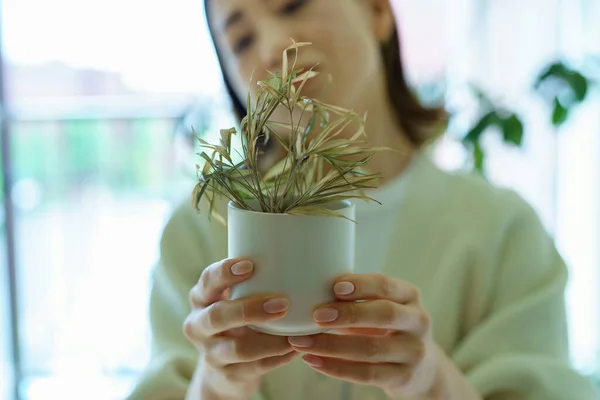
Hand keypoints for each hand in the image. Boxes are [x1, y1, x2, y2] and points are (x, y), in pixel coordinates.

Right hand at [183, 258, 298, 399]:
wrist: (224, 366)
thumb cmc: (239, 317)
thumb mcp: (236, 296)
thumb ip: (255, 279)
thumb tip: (300, 254)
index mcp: (201, 297)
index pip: (207, 281)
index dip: (225, 272)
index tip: (250, 264)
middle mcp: (198, 324)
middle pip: (217, 316)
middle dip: (249, 309)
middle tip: (282, 304)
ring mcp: (210, 353)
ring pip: (238, 349)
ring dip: (269, 341)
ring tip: (295, 335)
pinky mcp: (226, 376)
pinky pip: (254, 368)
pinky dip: (277, 358)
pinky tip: (295, 348)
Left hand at [287, 273, 440, 398]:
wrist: (422, 369)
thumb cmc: (390, 328)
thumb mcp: (384, 306)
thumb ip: (358, 298)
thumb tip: (314, 291)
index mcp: (409, 296)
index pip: (387, 286)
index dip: (362, 285)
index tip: (335, 287)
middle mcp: (417, 322)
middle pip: (384, 315)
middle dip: (349, 314)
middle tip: (317, 315)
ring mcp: (413, 352)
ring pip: (371, 349)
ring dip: (332, 345)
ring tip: (302, 342)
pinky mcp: (403, 378)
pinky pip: (365, 374)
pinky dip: (336, 368)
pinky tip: (313, 361)